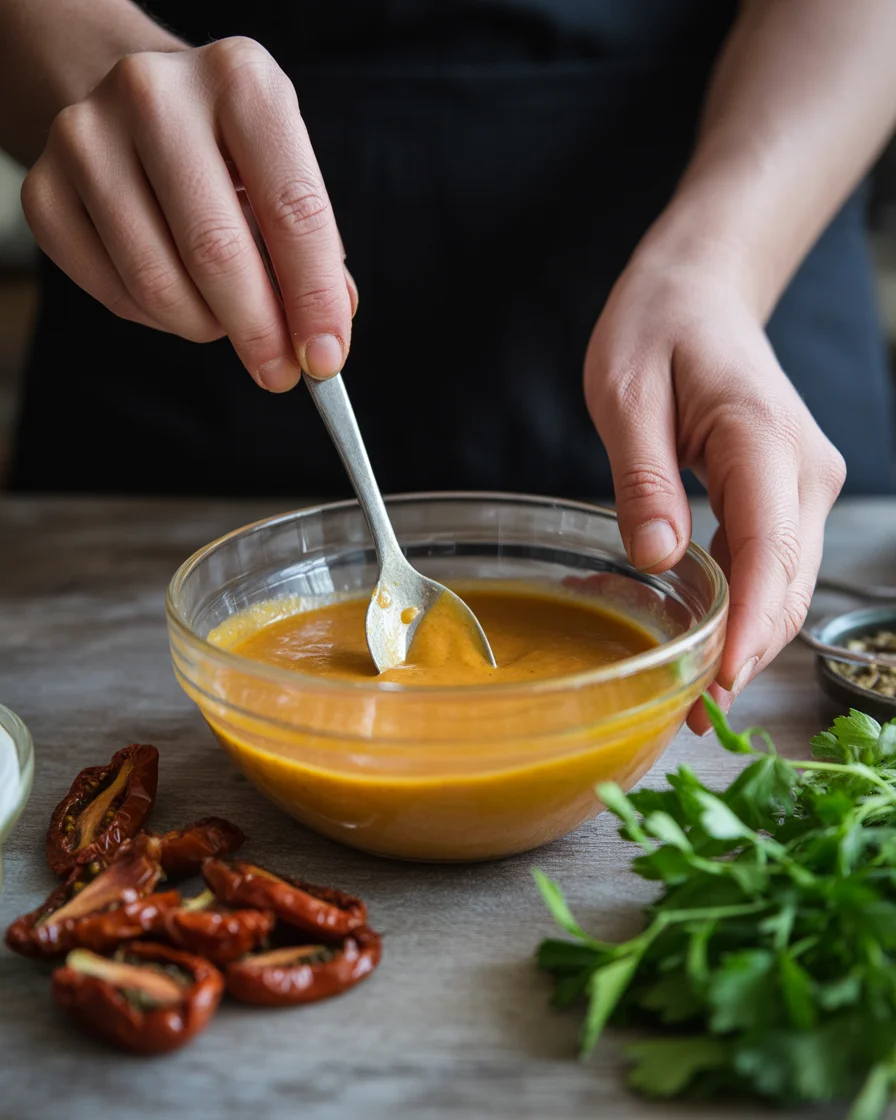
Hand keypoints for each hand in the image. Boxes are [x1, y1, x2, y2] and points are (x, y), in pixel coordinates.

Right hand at [21, 37, 355, 389]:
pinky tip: (177, 298)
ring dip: (205, 325)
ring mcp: (87, 137)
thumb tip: (323, 333)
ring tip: (225, 319)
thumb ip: (314, 249)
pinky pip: (111, 291)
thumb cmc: (228, 149)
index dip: (313, 298)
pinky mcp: (45, 186)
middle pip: (216, 250)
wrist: (139, 101)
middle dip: (258, 331)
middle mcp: (156, 94)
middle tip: (278, 372)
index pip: (292, 210)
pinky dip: (155, 318)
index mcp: (240, 81)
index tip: (324, 358)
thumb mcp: (284, 170)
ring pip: (157, 282)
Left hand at [584, 254, 845, 731]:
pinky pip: (769, 565)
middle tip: (686, 713)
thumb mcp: (625, 393)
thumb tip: (661, 561)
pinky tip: (691, 630)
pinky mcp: (786, 496)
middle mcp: (802, 472)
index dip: (748, 626)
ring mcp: (802, 486)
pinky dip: (737, 607)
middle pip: (786, 584)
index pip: (769, 549)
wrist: (701, 291)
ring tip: (684, 689)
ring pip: (784, 585)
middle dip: (743, 653)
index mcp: (762, 440)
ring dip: (742, 639)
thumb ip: (643, 479)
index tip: (717, 685)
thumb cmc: (658, 326)